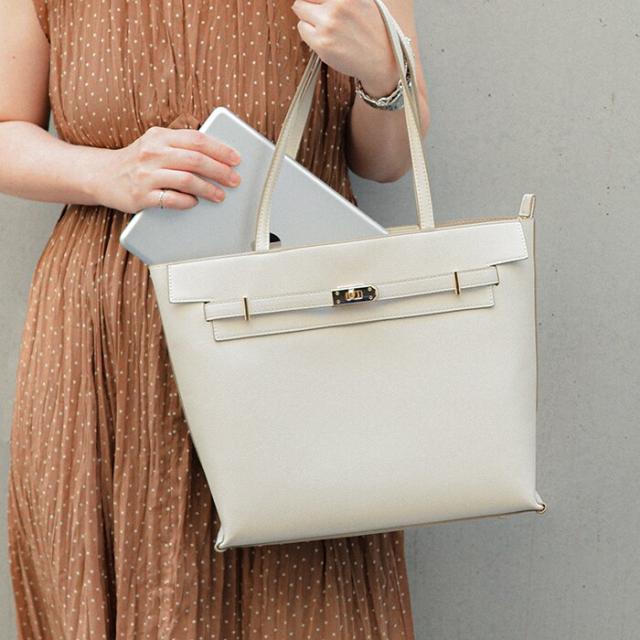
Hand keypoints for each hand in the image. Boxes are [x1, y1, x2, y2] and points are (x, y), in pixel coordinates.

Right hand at [91, 126, 242, 213]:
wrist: (101, 176)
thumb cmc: (136, 162)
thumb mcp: (156, 144)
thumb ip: (180, 146)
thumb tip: (216, 155)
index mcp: (160, 136)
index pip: (197, 139)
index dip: (220, 149)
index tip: (236, 159)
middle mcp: (152, 153)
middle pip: (195, 159)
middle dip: (220, 171)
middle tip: (234, 180)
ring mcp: (146, 175)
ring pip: (187, 179)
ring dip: (208, 189)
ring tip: (220, 195)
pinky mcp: (141, 196)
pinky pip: (171, 199)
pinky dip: (187, 201)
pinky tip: (195, 202)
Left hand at [291, 0, 400, 96]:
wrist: (382, 59)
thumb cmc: (374, 30)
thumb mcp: (363, 0)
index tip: (317, 3)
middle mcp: (338, 5)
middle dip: (309, 3)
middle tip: (318, 13)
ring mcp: (328, 24)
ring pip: (300, 10)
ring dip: (308, 16)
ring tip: (323, 26)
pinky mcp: (322, 43)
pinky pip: (302, 29)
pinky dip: (308, 32)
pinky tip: (324, 37)